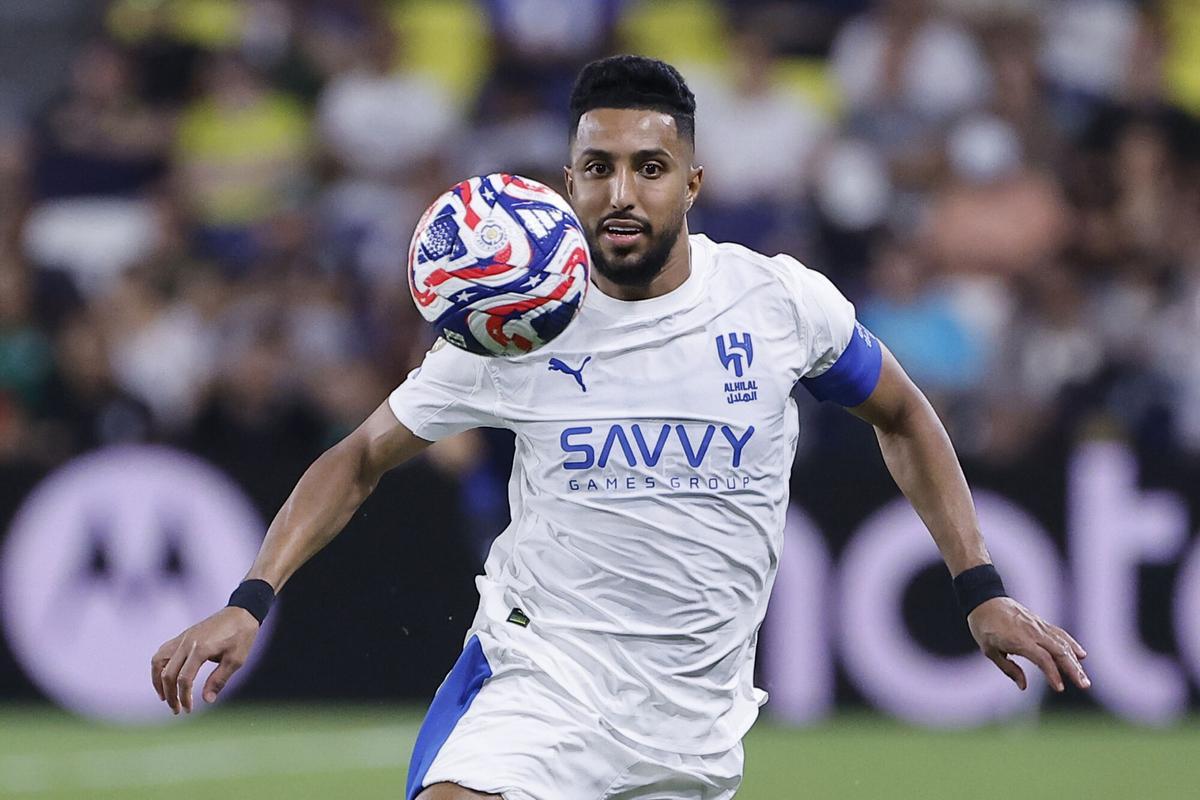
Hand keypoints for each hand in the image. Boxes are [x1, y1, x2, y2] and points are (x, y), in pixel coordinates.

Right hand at [151, 607, 259, 714]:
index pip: (183, 679)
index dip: (183, 698)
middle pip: (167, 673)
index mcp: (200, 649)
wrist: (242, 613)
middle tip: (176, 709)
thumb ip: (219, 680)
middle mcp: (187, 642)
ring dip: (158, 681)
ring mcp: (183, 637)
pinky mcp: (183, 635)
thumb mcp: (236, 660)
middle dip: (169, 695)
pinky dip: (159, 666)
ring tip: (164, 696)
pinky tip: (165, 677)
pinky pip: (163, 652)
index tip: (188, 710)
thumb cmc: (242, 636)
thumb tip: (206, 700)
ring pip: (158, 661)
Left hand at [967, 596, 1089, 691]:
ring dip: (1075, 660)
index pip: (1043, 659)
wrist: (984, 600)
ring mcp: (1038, 626)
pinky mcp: (1040, 622)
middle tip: (1084, 685)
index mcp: (1019, 640)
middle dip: (1073, 669)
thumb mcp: (990, 651)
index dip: (1053, 674)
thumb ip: (1009, 669)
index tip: (1059, 688)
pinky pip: (1059, 633)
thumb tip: (1024, 686)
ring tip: (1084, 677)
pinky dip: (1071, 644)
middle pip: (1059, 651)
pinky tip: (1081, 655)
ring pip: (1062, 643)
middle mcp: (1032, 632)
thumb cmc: (984, 627)